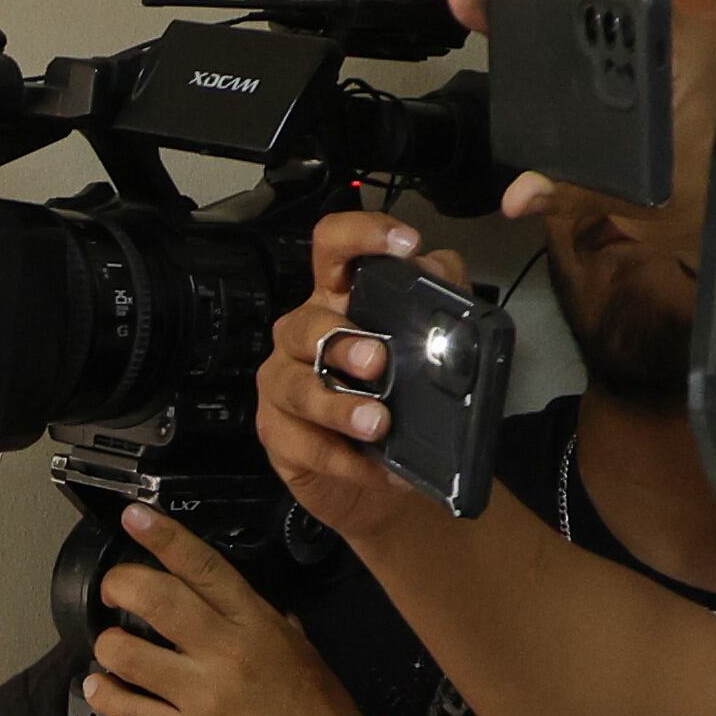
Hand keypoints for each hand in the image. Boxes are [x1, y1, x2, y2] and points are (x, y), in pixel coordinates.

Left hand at [73, 506, 425, 715]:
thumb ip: (269, 622)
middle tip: (112, 590)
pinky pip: (130, 710)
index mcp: (256, 623)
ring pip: (130, 654)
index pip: (204, 567)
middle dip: (120, 585)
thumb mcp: (302, 651)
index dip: (164, 537)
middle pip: (157, 599)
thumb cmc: (323, 715)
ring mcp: (204, 696)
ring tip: (109, 648)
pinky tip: (100, 687)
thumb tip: (248, 604)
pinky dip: (105, 694)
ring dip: (108, 645)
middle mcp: (226, 651)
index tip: (133, 516)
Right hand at [252, 208, 460, 544]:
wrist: (379, 479)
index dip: (361, 235)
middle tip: (380, 361)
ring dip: (339, 407)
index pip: (333, 247)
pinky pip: (306, 446)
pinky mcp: (278, 435)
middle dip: (343, 341)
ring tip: (378, 424)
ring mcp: (283, 385)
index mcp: (338, 300)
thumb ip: (437, 299)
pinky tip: (381, 468)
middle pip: (306, 324)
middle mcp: (302, 336)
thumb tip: (436, 270)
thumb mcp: (428, 346)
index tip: (404, 244)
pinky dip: (348, 461)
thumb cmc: (398, 402)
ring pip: (297, 387)